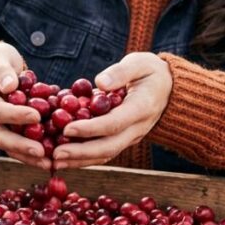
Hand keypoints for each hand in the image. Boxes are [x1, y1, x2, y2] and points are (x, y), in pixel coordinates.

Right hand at [0, 43, 49, 169]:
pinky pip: (19, 147)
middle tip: (41, 152)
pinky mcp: (8, 133)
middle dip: (21, 146)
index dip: (15, 115)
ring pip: (9, 147)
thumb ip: (2, 70)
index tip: (36, 116)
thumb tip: (9, 86)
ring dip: (28, 157)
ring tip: (48, 164)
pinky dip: (34, 155)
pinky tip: (51, 161)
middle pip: (0, 136)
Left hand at [52, 52, 171, 168]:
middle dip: (81, 152)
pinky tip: (65, 159)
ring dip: (80, 160)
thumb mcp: (139, 64)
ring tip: (55, 161)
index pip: (114, 123)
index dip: (90, 129)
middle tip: (56, 154)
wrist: (169, 89)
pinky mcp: (123, 140)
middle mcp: (137, 128)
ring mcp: (131, 137)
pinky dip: (84, 158)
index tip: (67, 129)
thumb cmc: (150, 72)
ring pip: (106, 154)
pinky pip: (104, 153)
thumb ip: (120, 72)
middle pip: (109, 146)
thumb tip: (99, 83)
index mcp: (142, 108)